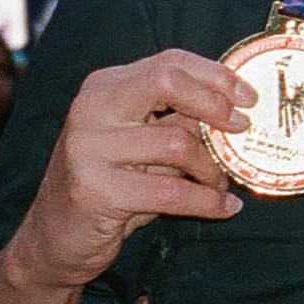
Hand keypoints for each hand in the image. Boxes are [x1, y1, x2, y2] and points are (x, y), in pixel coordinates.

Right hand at [0, 50, 247, 293]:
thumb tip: (236, 109)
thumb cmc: (110, 187)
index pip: (169, 62)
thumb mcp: (140, 145)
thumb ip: (174, 121)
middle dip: (215, 104)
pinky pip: (171, 191)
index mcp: (104, 88)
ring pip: (177, 143)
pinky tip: (225, 208)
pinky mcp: (95, 190)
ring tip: (220, 185)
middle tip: (241, 129)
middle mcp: (91, 108)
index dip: (215, 76)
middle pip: (168, 82)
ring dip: (211, 169)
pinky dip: (207, 202)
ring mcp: (88, 147)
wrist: (54, 240)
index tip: (248, 97)